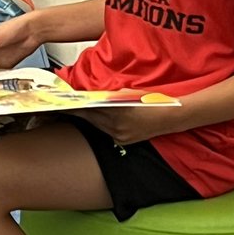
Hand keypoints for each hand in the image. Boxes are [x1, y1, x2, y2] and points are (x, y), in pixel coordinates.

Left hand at [70, 102, 185, 145]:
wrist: (169, 118)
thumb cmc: (151, 101)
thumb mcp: (129, 93)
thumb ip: (111, 95)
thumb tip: (94, 96)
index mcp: (118, 111)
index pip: (90, 109)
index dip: (75, 106)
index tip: (64, 103)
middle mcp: (117, 126)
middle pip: (91, 119)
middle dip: (79, 112)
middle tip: (65, 106)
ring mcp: (119, 136)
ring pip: (97, 126)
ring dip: (89, 118)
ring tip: (78, 111)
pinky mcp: (123, 141)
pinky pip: (106, 132)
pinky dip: (100, 124)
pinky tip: (96, 118)